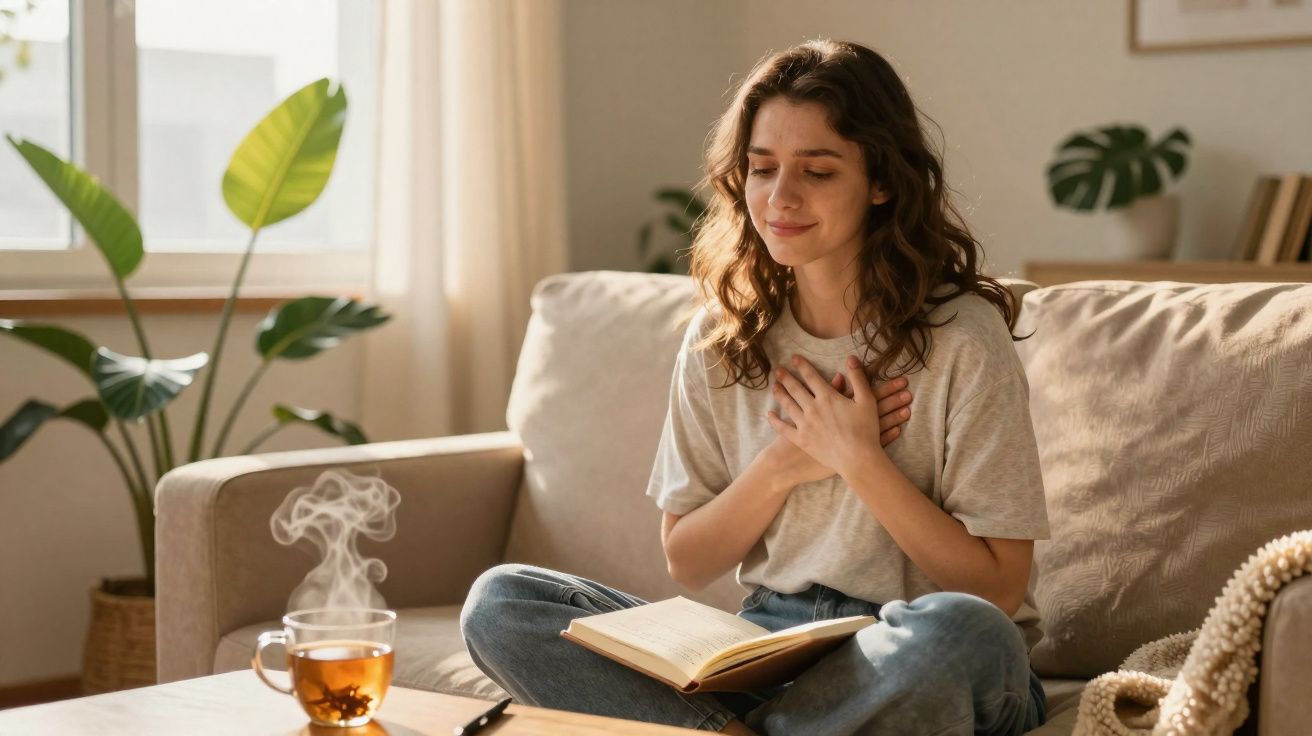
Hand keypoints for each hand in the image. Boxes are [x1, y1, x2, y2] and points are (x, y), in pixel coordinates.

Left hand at [764, 362, 912, 487]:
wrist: (858, 459)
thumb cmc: (866, 430)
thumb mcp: (867, 400)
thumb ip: (858, 377)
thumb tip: (851, 357)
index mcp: (827, 397)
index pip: (811, 376)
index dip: (802, 365)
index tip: (794, 358)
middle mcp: (812, 408)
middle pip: (795, 389)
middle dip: (786, 377)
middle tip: (777, 370)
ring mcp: (805, 424)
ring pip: (788, 405)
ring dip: (780, 394)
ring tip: (774, 386)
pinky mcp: (801, 440)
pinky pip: (783, 428)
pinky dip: (775, 420)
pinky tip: (769, 414)